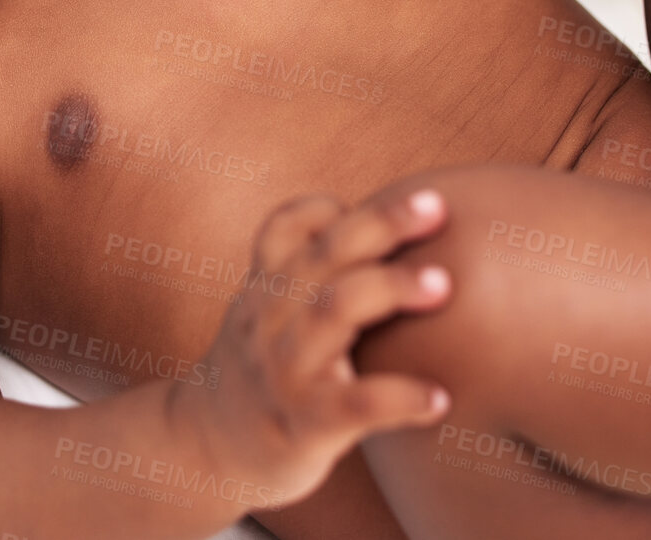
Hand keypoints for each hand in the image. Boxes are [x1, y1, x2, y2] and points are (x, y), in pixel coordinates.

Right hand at [170, 187, 453, 508]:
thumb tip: (382, 221)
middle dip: (381, 224)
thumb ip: (309, 271)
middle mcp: (269, 318)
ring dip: (388, 288)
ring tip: (444, 286)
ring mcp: (283, 370)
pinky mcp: (303, 424)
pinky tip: (438, 398)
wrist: (207, 452)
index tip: (401, 198)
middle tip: (438, 208)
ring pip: (331, 312)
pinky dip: (398, 396)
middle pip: (322, 255)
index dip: (334, 206)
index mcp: (265, 287)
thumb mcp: (268, 312)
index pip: (286, 227)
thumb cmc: (262, 371)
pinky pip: (352, 404)